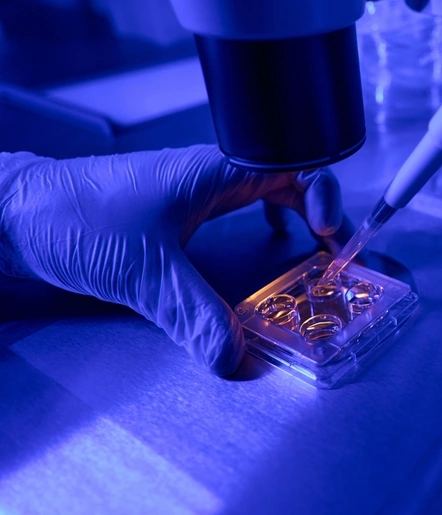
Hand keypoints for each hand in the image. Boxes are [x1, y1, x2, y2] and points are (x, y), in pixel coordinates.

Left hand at [0, 145, 347, 374]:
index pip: (293, 164)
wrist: (11, 213)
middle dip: (318, 208)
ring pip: (262, 188)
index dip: (324, 195)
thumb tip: (235, 354)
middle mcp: (208, 173)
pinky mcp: (173, 208)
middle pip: (287, 176)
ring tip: (310, 242)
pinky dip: (259, 218)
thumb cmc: (70, 216)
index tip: (330, 236)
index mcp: (215, 170)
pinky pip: (235, 203)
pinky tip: (258, 238)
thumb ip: (194, 314)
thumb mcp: (143, 272)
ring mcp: (191, 188)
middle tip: (332, 248)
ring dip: (292, 211)